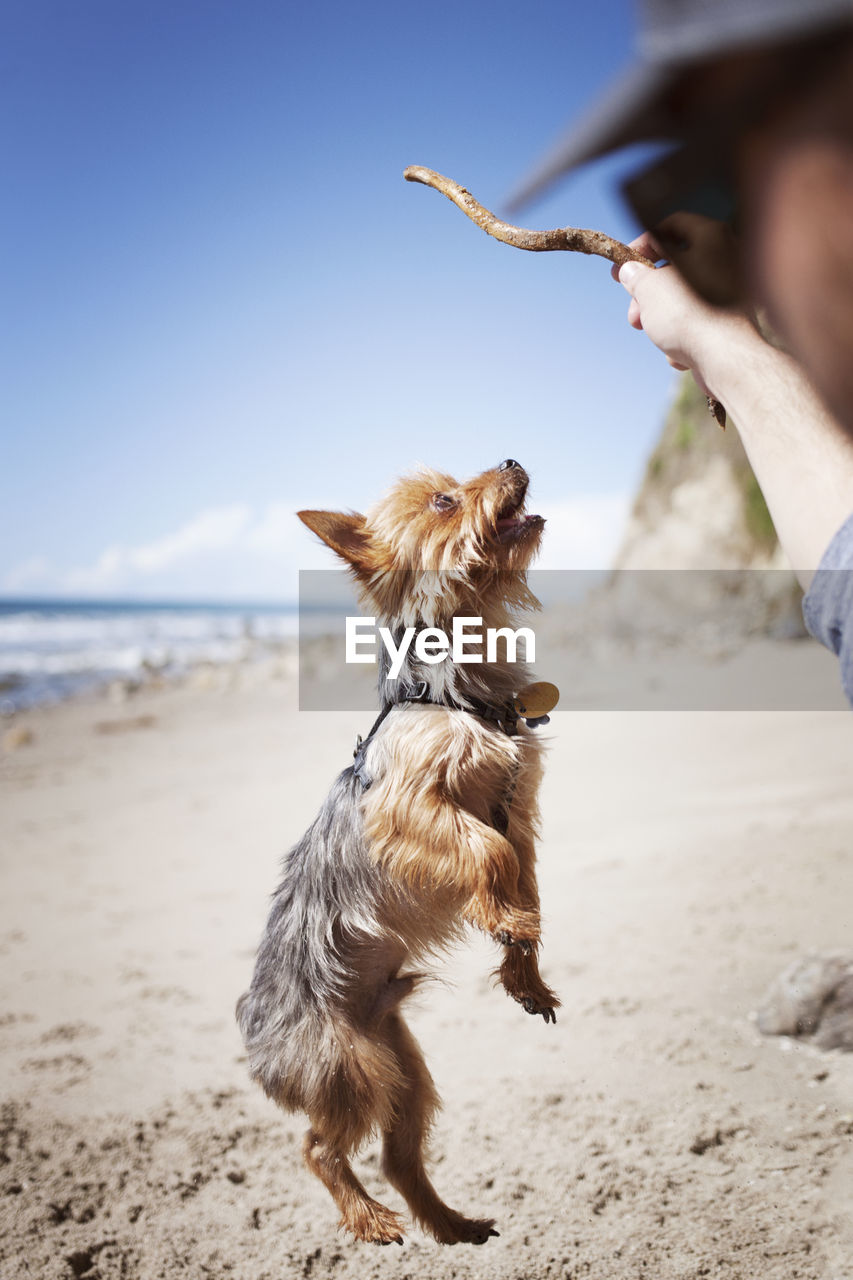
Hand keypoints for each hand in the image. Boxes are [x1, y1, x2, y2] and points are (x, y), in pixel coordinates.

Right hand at [613, 230, 751, 397]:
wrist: (725, 358)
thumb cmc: (688, 314)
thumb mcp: (649, 287)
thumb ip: (635, 275)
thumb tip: (630, 271)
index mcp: (711, 237)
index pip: (671, 225)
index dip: (642, 243)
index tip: (623, 263)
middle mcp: (727, 258)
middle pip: (676, 266)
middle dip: (648, 290)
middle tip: (632, 308)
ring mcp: (732, 291)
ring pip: (684, 296)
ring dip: (660, 315)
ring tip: (647, 330)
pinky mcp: (730, 320)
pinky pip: (699, 319)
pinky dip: (683, 333)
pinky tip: (678, 350)